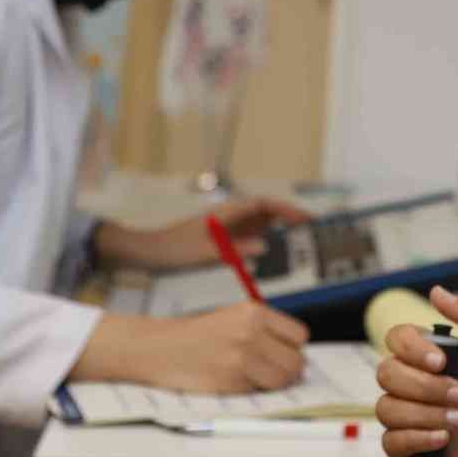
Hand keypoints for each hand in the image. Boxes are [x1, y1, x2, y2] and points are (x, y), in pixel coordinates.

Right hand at [72, 302, 310, 392]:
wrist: (159, 348)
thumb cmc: (196, 335)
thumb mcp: (234, 317)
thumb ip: (264, 330)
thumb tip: (295, 353)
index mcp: (253, 311)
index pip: (299, 336)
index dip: (292, 348)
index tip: (284, 353)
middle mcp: (251, 332)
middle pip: (296, 361)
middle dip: (288, 369)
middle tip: (273, 371)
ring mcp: (242, 357)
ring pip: (283, 380)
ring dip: (274, 384)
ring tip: (255, 378)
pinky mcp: (231, 380)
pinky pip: (259, 392)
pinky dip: (252, 391)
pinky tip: (235, 381)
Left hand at [93, 197, 310, 271]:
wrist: (147, 252)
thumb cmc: (172, 248)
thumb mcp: (205, 252)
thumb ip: (235, 249)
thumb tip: (264, 246)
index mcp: (226, 212)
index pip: (263, 204)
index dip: (286, 209)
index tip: (304, 218)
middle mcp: (228, 216)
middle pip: (265, 211)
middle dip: (288, 217)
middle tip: (310, 229)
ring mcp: (225, 226)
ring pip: (259, 223)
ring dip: (278, 229)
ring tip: (298, 240)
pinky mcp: (221, 238)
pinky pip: (248, 236)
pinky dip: (264, 240)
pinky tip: (271, 252)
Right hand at [376, 285, 457, 456]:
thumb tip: (437, 290)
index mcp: (437, 360)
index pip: (397, 339)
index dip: (411, 349)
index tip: (440, 361)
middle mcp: (420, 386)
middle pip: (386, 373)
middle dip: (424, 387)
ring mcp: (413, 419)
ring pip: (386, 407)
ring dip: (424, 414)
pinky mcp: (412, 452)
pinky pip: (391, 442)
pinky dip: (416, 439)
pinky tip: (443, 442)